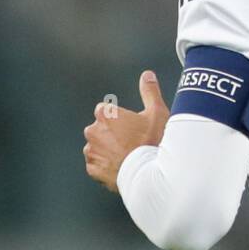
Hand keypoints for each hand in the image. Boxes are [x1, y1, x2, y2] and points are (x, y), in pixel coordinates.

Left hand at [83, 70, 169, 192]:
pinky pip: (97, 165)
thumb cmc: (153, 142)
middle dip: (112, 134)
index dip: (119, 119)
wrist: (150, 175)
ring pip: (98, 147)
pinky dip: (107, 166)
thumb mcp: (157, 113)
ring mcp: (91, 151)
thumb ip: (149, 91)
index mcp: (105, 114)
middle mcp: (93, 131)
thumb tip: (147, 75)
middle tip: (132, 143)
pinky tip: (122, 166)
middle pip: (101, 129)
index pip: (106, 111)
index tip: (131, 127)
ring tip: (128, 157)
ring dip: (108, 150)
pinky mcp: (92, 169)